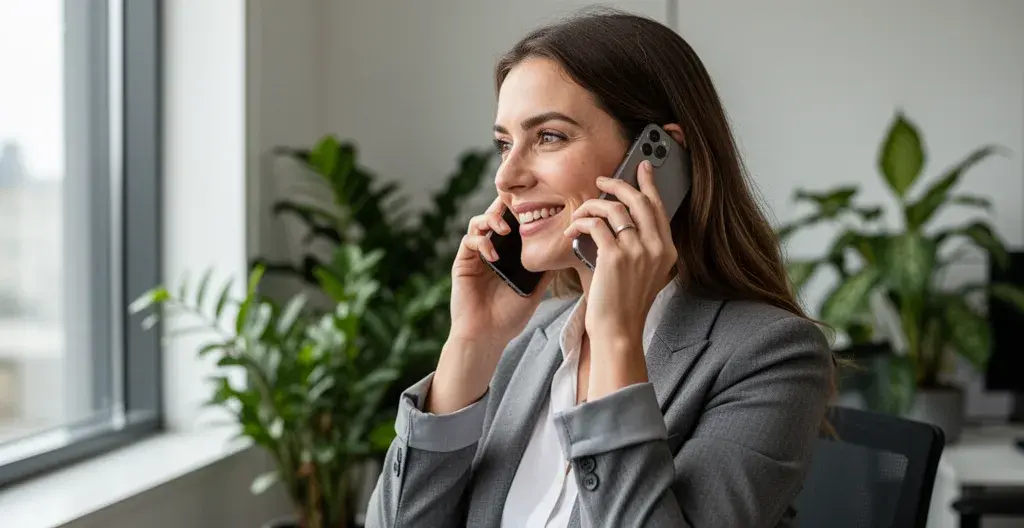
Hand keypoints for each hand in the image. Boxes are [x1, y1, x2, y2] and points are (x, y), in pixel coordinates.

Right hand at [448, 196, 550, 350]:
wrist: (487, 335)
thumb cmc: (509, 317)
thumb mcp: (534, 290)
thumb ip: (545, 271)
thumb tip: (564, 253)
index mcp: (506, 254)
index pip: (512, 224)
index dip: (519, 211)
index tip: (534, 203)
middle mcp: (490, 251)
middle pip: (493, 216)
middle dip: (503, 206)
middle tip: (516, 204)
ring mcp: (475, 256)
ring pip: (478, 222)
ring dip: (491, 220)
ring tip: (506, 228)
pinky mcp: (463, 263)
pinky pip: (469, 241)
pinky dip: (482, 242)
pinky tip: (493, 255)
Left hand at [564, 160, 677, 349]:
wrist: (618, 330)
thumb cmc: (625, 303)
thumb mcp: (645, 273)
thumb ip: (642, 247)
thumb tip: (623, 218)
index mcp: (668, 251)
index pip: (659, 208)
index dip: (649, 184)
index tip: (642, 167)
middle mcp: (657, 247)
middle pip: (639, 200)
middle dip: (618, 184)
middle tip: (602, 180)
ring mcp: (638, 251)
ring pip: (613, 208)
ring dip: (591, 206)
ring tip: (579, 214)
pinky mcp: (615, 256)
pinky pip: (596, 224)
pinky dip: (581, 222)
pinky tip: (573, 229)